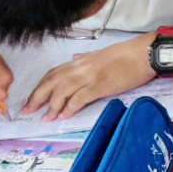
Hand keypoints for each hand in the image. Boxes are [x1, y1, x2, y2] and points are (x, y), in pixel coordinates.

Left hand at [23, 37, 155, 121]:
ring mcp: (89, 76)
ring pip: (62, 91)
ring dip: (52, 106)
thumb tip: (73, 59)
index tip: (32, 98)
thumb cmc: (127, 55)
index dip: (40, 87)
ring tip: (47, 118)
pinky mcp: (100, 85)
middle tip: (28, 111)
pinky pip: (79, 98)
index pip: (53, 74)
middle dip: (37, 97)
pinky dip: (69, 108)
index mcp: (80, 61)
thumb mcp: (101, 55)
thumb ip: (85, 59)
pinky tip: (64, 116)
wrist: (143, 54)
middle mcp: (80, 68)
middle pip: (51, 82)